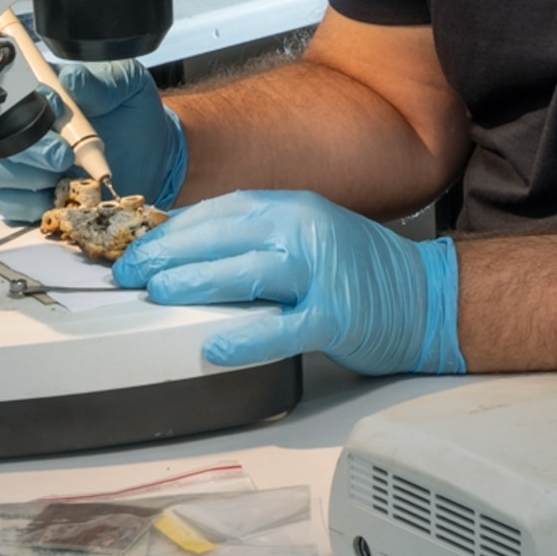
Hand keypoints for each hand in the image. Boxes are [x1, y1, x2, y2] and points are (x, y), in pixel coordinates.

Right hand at [0, 57, 185, 221]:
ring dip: (29, 180)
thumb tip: (71, 80)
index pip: (9, 95)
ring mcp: (22, 163)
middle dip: (28, 150)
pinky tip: (59, 200)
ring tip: (67, 179)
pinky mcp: (28, 194)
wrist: (154, 154)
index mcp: (40, 92)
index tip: (55, 108)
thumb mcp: (126, 87)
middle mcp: (24, 127)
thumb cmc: (131, 112)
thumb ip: (100, 83)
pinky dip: (31, 206)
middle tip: (63, 156)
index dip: (24, 104)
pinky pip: (9, 205)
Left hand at [113, 191, 462, 377]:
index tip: (135, 246)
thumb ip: (256, 241)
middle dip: (169, 253)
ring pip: (248, 272)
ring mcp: (323, 273)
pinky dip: (248, 337)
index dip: (171, 229)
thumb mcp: (305, 239)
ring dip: (196, 281)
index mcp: (294, 209)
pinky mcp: (337, 316)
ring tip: (158, 293)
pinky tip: (216, 347)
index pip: (219, 212)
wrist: (428, 299)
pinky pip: (284, 328)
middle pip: (224, 236)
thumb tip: (187, 255)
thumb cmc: (360, 275)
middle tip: (129, 271)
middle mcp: (306, 231)